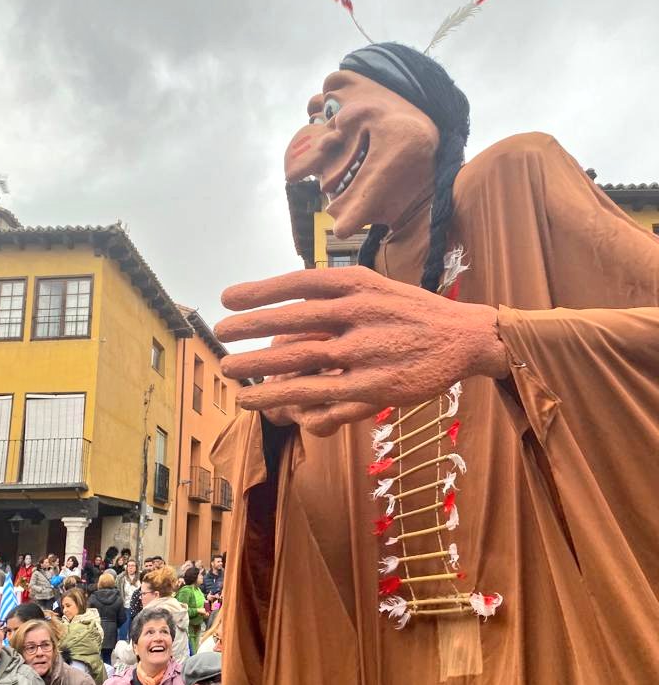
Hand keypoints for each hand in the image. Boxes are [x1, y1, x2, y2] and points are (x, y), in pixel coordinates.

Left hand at [216, 268, 507, 436]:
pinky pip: (320, 394)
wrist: (465, 338)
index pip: (300, 282)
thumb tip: (293, 294)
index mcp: (360, 284)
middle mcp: (360, 315)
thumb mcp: (378, 287)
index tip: (228, 297)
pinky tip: (260, 401)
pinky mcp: (373, 387)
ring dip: (259, 368)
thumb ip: (338, 291)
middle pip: (292, 321)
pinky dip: (285, 398)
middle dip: (251, 328)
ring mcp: (366, 353)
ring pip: (300, 361)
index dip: (261, 290)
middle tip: (219, 333)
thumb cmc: (414, 312)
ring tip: (229, 371)